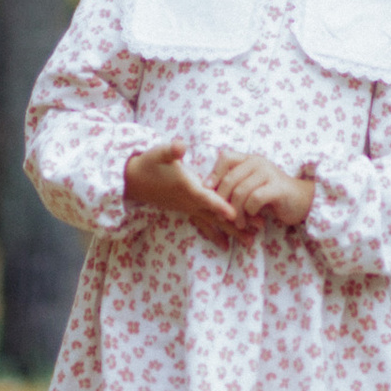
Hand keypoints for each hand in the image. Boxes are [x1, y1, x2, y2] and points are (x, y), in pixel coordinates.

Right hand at [124, 138, 246, 240]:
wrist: (133, 180)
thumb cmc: (149, 164)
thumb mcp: (159, 153)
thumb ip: (171, 150)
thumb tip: (180, 146)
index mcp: (187, 186)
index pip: (205, 197)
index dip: (219, 205)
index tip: (235, 214)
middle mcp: (189, 201)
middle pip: (216, 214)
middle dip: (236, 223)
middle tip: (257, 233)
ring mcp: (189, 208)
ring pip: (213, 222)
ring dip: (232, 231)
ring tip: (250, 242)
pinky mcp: (187, 210)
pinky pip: (204, 224)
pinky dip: (216, 234)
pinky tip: (227, 245)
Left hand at [210, 148, 315, 231]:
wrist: (302, 201)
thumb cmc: (273, 196)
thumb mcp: (252, 186)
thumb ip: (235, 184)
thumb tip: (209, 193)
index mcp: (250, 160)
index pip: (226, 157)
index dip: (214, 173)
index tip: (208, 190)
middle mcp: (258, 162)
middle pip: (230, 179)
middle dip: (222, 200)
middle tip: (222, 215)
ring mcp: (269, 173)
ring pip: (241, 191)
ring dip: (236, 210)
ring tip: (238, 223)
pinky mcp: (277, 188)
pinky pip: (255, 199)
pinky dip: (250, 211)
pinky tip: (252, 217)